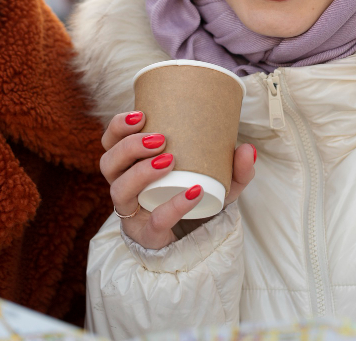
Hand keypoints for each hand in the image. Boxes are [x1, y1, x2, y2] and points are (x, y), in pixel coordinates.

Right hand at [100, 110, 256, 249]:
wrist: (193, 240)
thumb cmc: (194, 198)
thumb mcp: (217, 180)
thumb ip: (234, 167)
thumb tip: (247, 148)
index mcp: (130, 166)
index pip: (110, 143)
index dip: (118, 127)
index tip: (141, 115)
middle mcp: (124, 187)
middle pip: (108, 163)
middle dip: (129, 147)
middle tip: (159, 139)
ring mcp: (133, 213)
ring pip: (119, 189)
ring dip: (139, 172)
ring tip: (168, 160)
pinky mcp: (146, 235)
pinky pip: (154, 220)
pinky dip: (173, 206)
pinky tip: (193, 193)